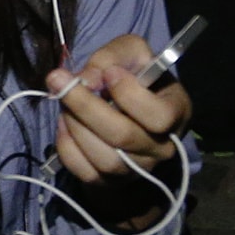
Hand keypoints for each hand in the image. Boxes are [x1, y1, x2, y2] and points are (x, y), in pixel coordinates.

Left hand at [45, 35, 191, 218]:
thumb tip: (87, 80)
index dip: (128, 94)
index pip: (158, 116)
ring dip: (75, 125)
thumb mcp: (131, 52)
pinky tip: (65, 123)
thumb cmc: (134, 75)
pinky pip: (86, 172)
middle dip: (85, 105)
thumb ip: (111, 57)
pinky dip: (67, 146)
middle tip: (58, 79)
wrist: (127, 108)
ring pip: (104, 158)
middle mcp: (162, 147)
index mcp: (177, 113)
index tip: (108, 72)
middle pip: (123, 136)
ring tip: (63, 101)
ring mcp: (138, 169)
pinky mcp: (112, 182)